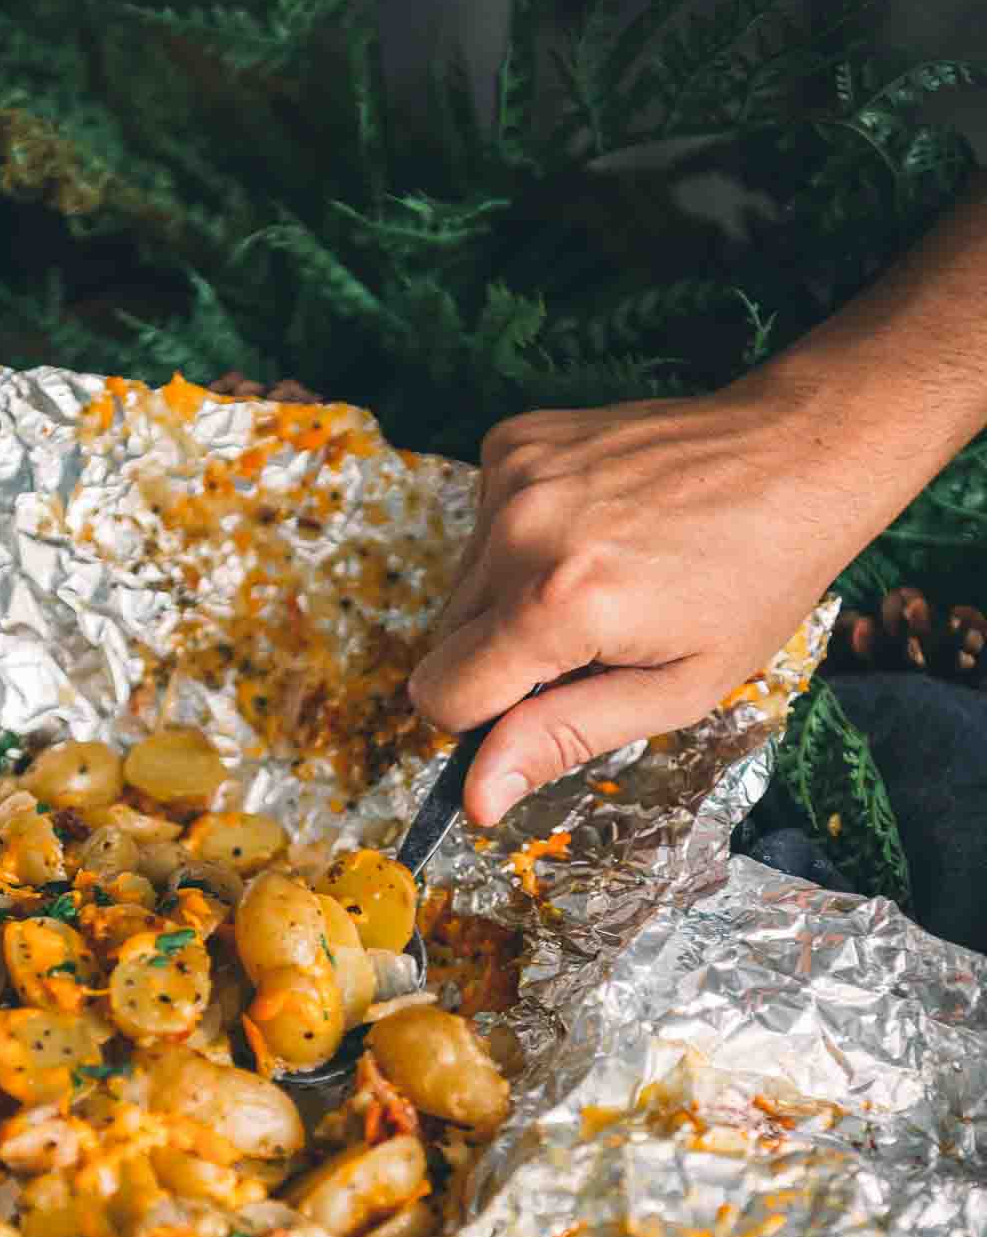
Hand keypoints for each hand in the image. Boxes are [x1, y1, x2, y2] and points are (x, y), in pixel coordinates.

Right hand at [408, 374, 897, 825]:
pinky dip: (519, 545)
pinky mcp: (514, 440)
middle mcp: (520, 530)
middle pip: (444, 642)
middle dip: (501, 660)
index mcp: (558, 604)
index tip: (540, 707)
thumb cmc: (754, 583)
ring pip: (459, 585)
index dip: (484, 720)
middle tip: (590, 642)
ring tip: (599, 580)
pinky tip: (589, 534)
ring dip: (510, 601)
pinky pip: (481, 528)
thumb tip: (477, 796)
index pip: (442, 695)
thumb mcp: (676, 690)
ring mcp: (513, 474)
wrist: (795, 455)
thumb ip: (563, 738)